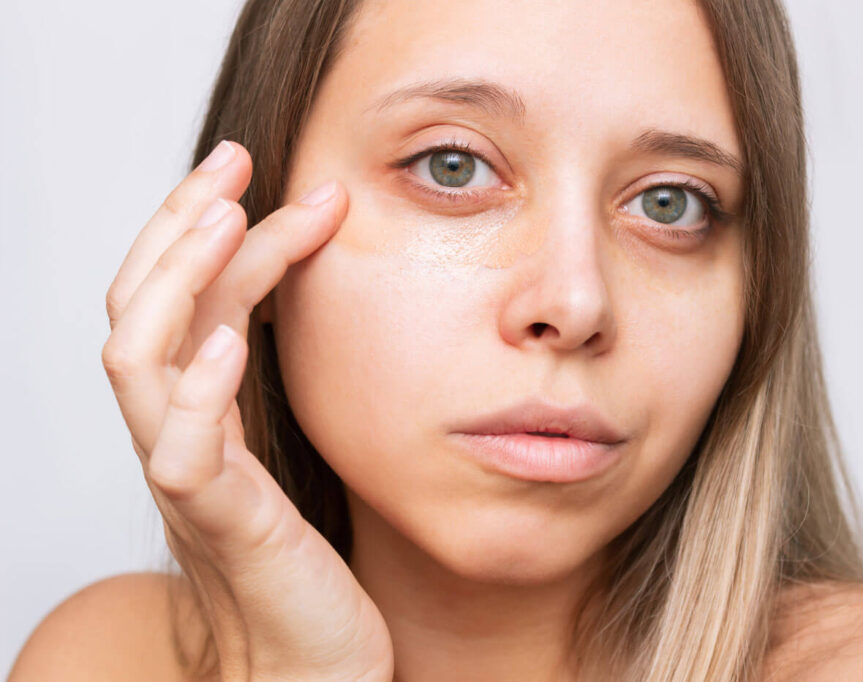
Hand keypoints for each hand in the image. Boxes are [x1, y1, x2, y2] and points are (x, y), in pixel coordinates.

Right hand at [101, 141, 393, 681]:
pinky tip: (233, 338)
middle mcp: (176, 436)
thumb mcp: (286, 453)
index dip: (200, 229)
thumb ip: (273, 390)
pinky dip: (199, 389)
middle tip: (233, 161)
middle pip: (138, 309)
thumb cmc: (306, 562)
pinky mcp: (221, 525)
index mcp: (197, 414)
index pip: (175, 300)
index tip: (255, 174)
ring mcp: (189, 480)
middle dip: (179, 225)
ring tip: (226, 217)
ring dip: (179, 281)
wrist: (312, 665)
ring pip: (137, 363)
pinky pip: (181, 452)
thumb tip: (291, 310)